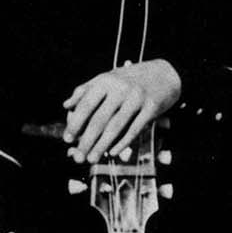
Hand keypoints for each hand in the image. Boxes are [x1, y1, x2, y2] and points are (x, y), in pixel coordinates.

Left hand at [63, 59, 181, 163]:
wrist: (165, 73)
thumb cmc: (131, 79)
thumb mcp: (107, 78)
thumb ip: (86, 90)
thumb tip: (66, 106)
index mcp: (105, 80)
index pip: (85, 105)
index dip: (75, 123)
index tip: (67, 139)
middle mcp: (120, 88)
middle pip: (99, 119)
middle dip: (86, 141)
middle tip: (78, 156)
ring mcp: (137, 98)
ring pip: (115, 127)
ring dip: (102, 146)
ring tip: (92, 159)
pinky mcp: (151, 108)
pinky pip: (134, 129)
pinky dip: (122, 143)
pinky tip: (113, 152)